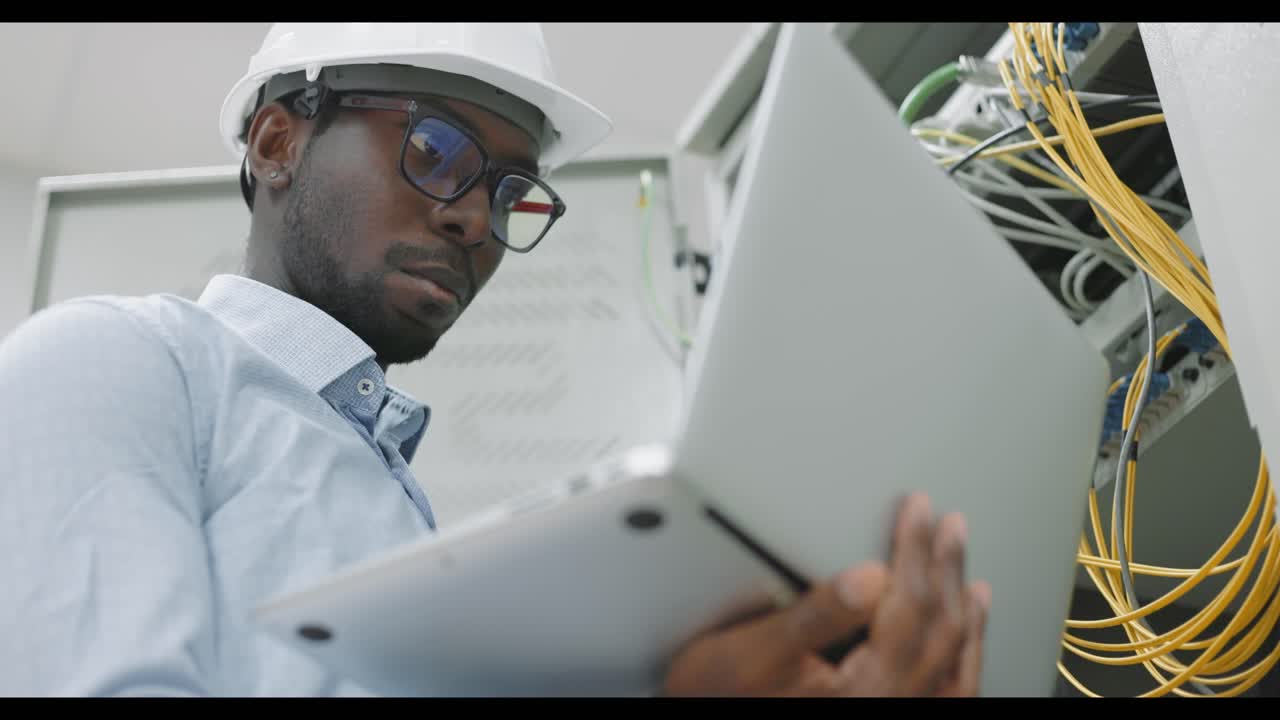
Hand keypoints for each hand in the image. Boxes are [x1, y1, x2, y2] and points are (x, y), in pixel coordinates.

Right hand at [662, 492, 991, 696]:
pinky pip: (944, 691)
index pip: (910, 603)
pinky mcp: (882, 714)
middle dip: (945, 571)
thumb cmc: (720, 698)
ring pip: (952, 664)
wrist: (701, 719)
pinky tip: (960, 644)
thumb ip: (818, 614)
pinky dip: (959, 660)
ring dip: (962, 615)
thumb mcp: (755, 649)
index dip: (916, 549)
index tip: (918, 509)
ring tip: (969, 579)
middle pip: (939, 629)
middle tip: (948, 527)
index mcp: (865, 688)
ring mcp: (892, 712)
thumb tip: (872, 575)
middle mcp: (890, 704)